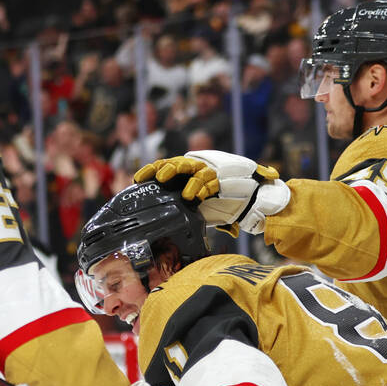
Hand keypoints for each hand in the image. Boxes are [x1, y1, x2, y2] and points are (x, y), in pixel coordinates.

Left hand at [134, 150, 288, 234]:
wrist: (249, 201)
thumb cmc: (219, 205)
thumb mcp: (196, 207)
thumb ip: (181, 209)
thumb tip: (158, 221)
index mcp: (186, 173)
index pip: (165, 165)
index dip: (151, 170)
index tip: (137, 179)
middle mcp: (196, 169)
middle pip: (177, 164)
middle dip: (167, 169)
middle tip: (160, 178)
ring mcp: (209, 172)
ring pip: (194, 169)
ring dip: (189, 179)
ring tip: (184, 193)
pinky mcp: (222, 179)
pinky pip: (211, 181)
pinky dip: (204, 188)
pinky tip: (197, 196)